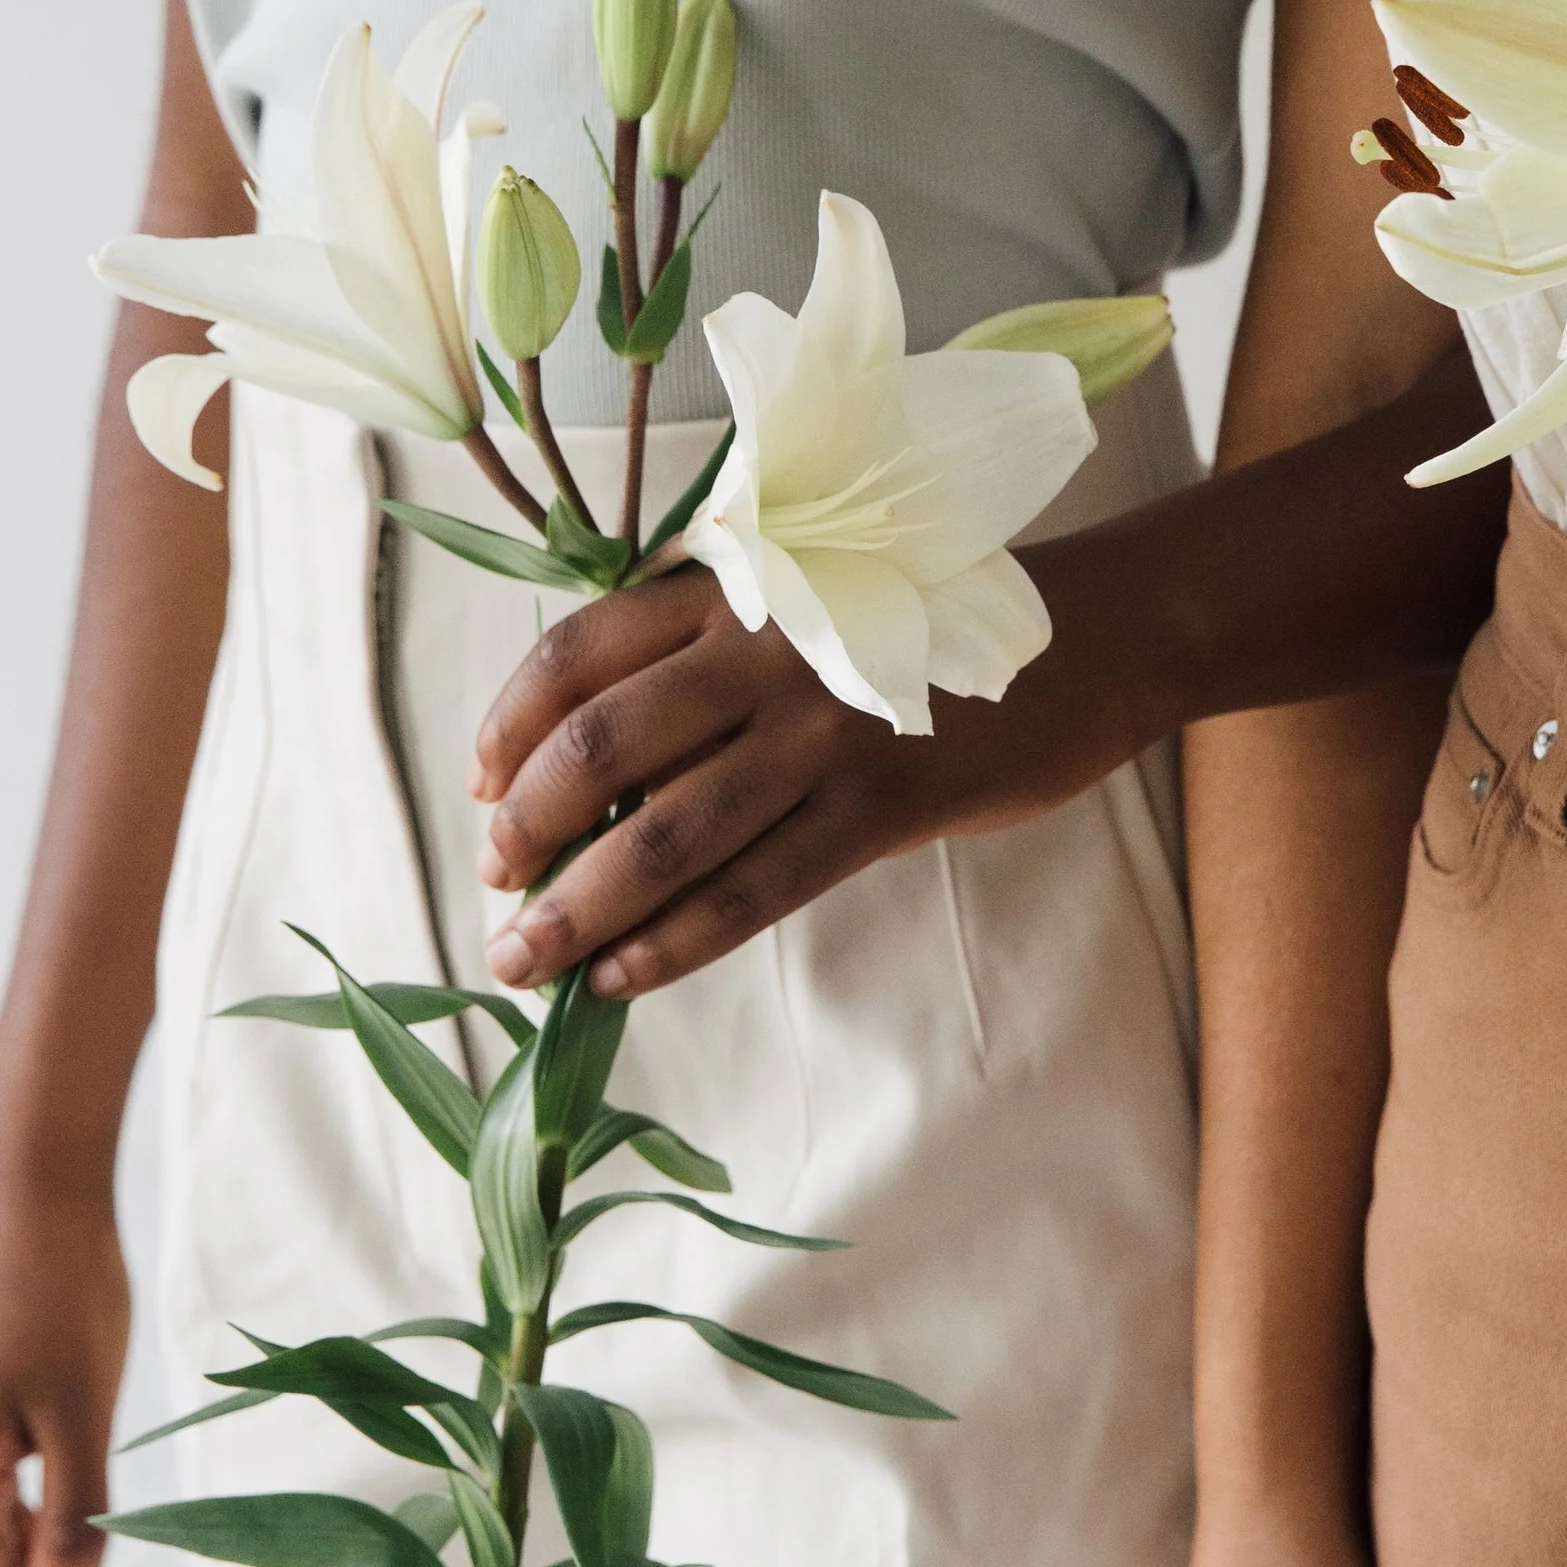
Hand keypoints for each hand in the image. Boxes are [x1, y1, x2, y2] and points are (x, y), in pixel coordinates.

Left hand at [469, 546, 1149, 998]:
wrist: (1087, 640)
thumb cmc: (933, 624)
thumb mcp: (809, 601)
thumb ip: (712, 654)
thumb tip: (599, 765)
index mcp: (735, 589)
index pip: (579, 650)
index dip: (509, 725)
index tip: (479, 787)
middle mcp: (764, 652)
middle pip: (601, 746)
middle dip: (525, 828)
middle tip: (499, 883)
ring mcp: (821, 732)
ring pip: (663, 834)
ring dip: (576, 909)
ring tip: (525, 960)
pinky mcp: (879, 807)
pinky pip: (751, 890)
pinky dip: (672, 943)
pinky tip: (621, 977)